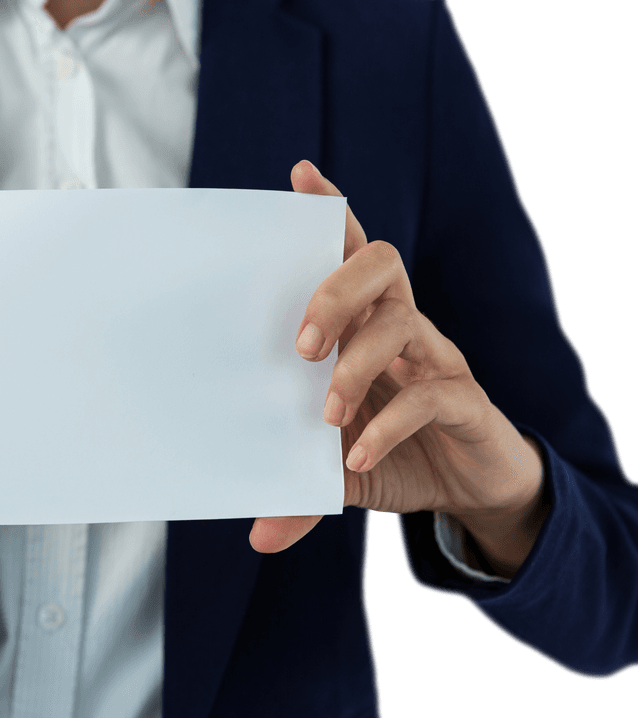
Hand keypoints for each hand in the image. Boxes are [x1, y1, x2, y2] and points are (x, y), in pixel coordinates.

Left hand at [249, 161, 545, 564]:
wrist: (467, 488)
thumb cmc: (393, 451)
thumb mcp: (336, 468)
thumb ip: (296, 491)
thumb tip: (256, 535)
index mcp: (365, 324)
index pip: (349, 252)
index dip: (330, 211)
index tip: (297, 176)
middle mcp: (402, 328)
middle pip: (380, 268)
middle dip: (335, 289)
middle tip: (300, 343)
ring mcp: (435, 360)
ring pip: (405, 322)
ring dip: (359, 360)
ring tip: (326, 409)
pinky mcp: (463, 400)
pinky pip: (432, 395)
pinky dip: (391, 423)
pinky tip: (357, 453)